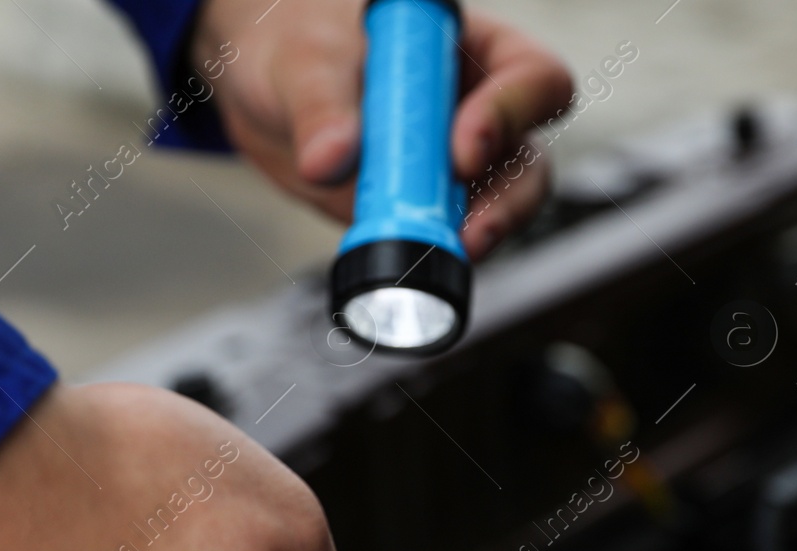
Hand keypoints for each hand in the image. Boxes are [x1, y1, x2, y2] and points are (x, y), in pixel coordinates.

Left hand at [194, 0, 572, 258]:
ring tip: (439, 254)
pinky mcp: (426, 210)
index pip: (530, 77)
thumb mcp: (303, 60)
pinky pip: (445, 240)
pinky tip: (403, 264)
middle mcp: (478, 109)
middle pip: (527, 160)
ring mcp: (454, 167)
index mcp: (470, 49)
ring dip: (474, 237)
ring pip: (497, 208)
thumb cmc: (298, 40)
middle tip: (468, 231)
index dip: (509, 115)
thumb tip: (329, 160)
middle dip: (506, 201)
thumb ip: (319, 105)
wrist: (267, 87)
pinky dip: (430, 258)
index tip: (461, 153)